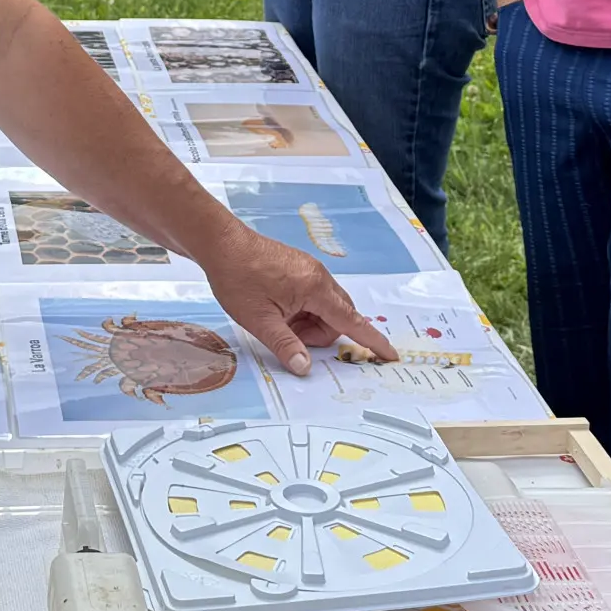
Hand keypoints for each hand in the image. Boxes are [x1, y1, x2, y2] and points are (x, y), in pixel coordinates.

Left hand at [190, 227, 394, 374]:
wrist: (220, 243)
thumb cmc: (238, 279)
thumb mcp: (259, 320)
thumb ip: (285, 345)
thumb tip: (305, 368)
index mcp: (315, 288)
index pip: (352, 321)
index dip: (372, 340)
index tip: (390, 355)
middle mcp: (319, 276)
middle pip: (339, 316)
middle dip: (320, 333)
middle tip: (287, 333)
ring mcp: (309, 269)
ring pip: (324, 307)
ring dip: (308, 322)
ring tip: (276, 319)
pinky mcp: (299, 267)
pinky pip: (313, 295)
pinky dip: (301, 309)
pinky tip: (276, 307)